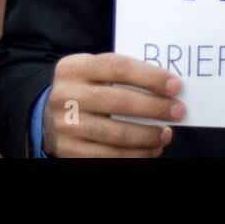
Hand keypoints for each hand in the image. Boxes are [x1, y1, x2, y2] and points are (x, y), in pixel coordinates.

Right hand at [43, 52, 183, 156]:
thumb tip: (166, 86)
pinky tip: (150, 149)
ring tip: (166, 133)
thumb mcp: (93, 72)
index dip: (150, 76)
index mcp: (74, 67)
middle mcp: (66, 95)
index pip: (118, 67)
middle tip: (178, 110)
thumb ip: (121, 74)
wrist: (47, 117)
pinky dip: (135, 155)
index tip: (175, 85)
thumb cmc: (84, 90)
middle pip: (120, 101)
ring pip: (117, 134)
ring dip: (148, 135)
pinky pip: (109, 156)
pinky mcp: (69, 151)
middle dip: (155, 107)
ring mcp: (66, 125)